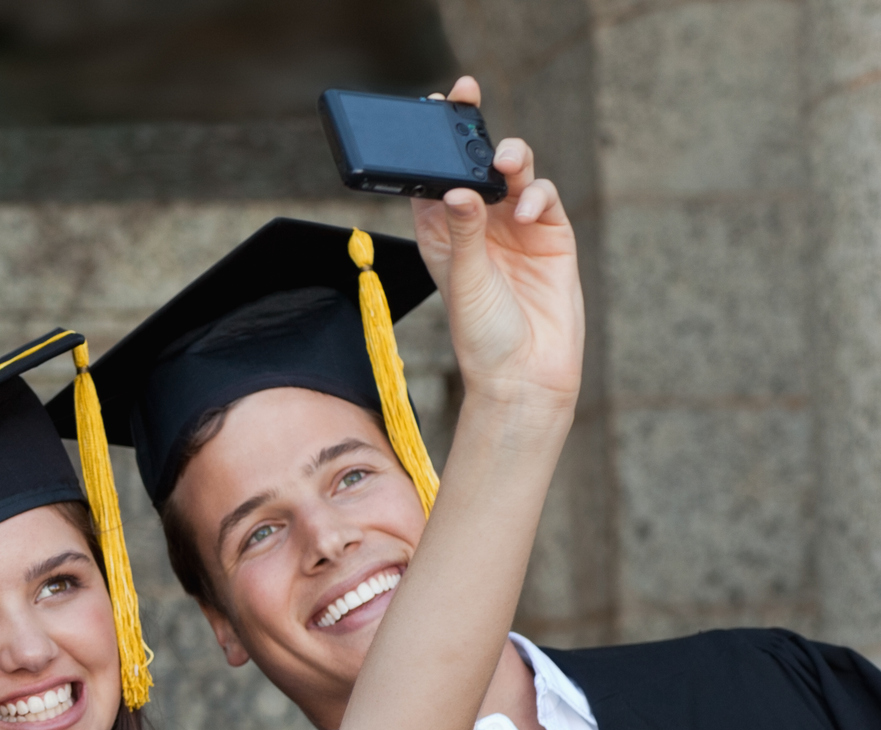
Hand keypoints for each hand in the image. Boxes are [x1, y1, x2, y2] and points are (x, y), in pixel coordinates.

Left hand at [409, 76, 582, 411]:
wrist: (526, 376)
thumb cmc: (483, 336)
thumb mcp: (464, 280)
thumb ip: (464, 232)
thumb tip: (457, 189)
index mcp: (443, 234)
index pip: (434, 178)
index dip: (432, 143)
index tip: (430, 107)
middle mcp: (479, 226)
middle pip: (476, 166)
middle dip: (474, 132)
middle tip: (467, 100)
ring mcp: (517, 228)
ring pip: (514, 173)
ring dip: (509, 159)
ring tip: (503, 163)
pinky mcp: (552, 236)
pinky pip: (544, 198)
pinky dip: (537, 196)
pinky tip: (526, 213)